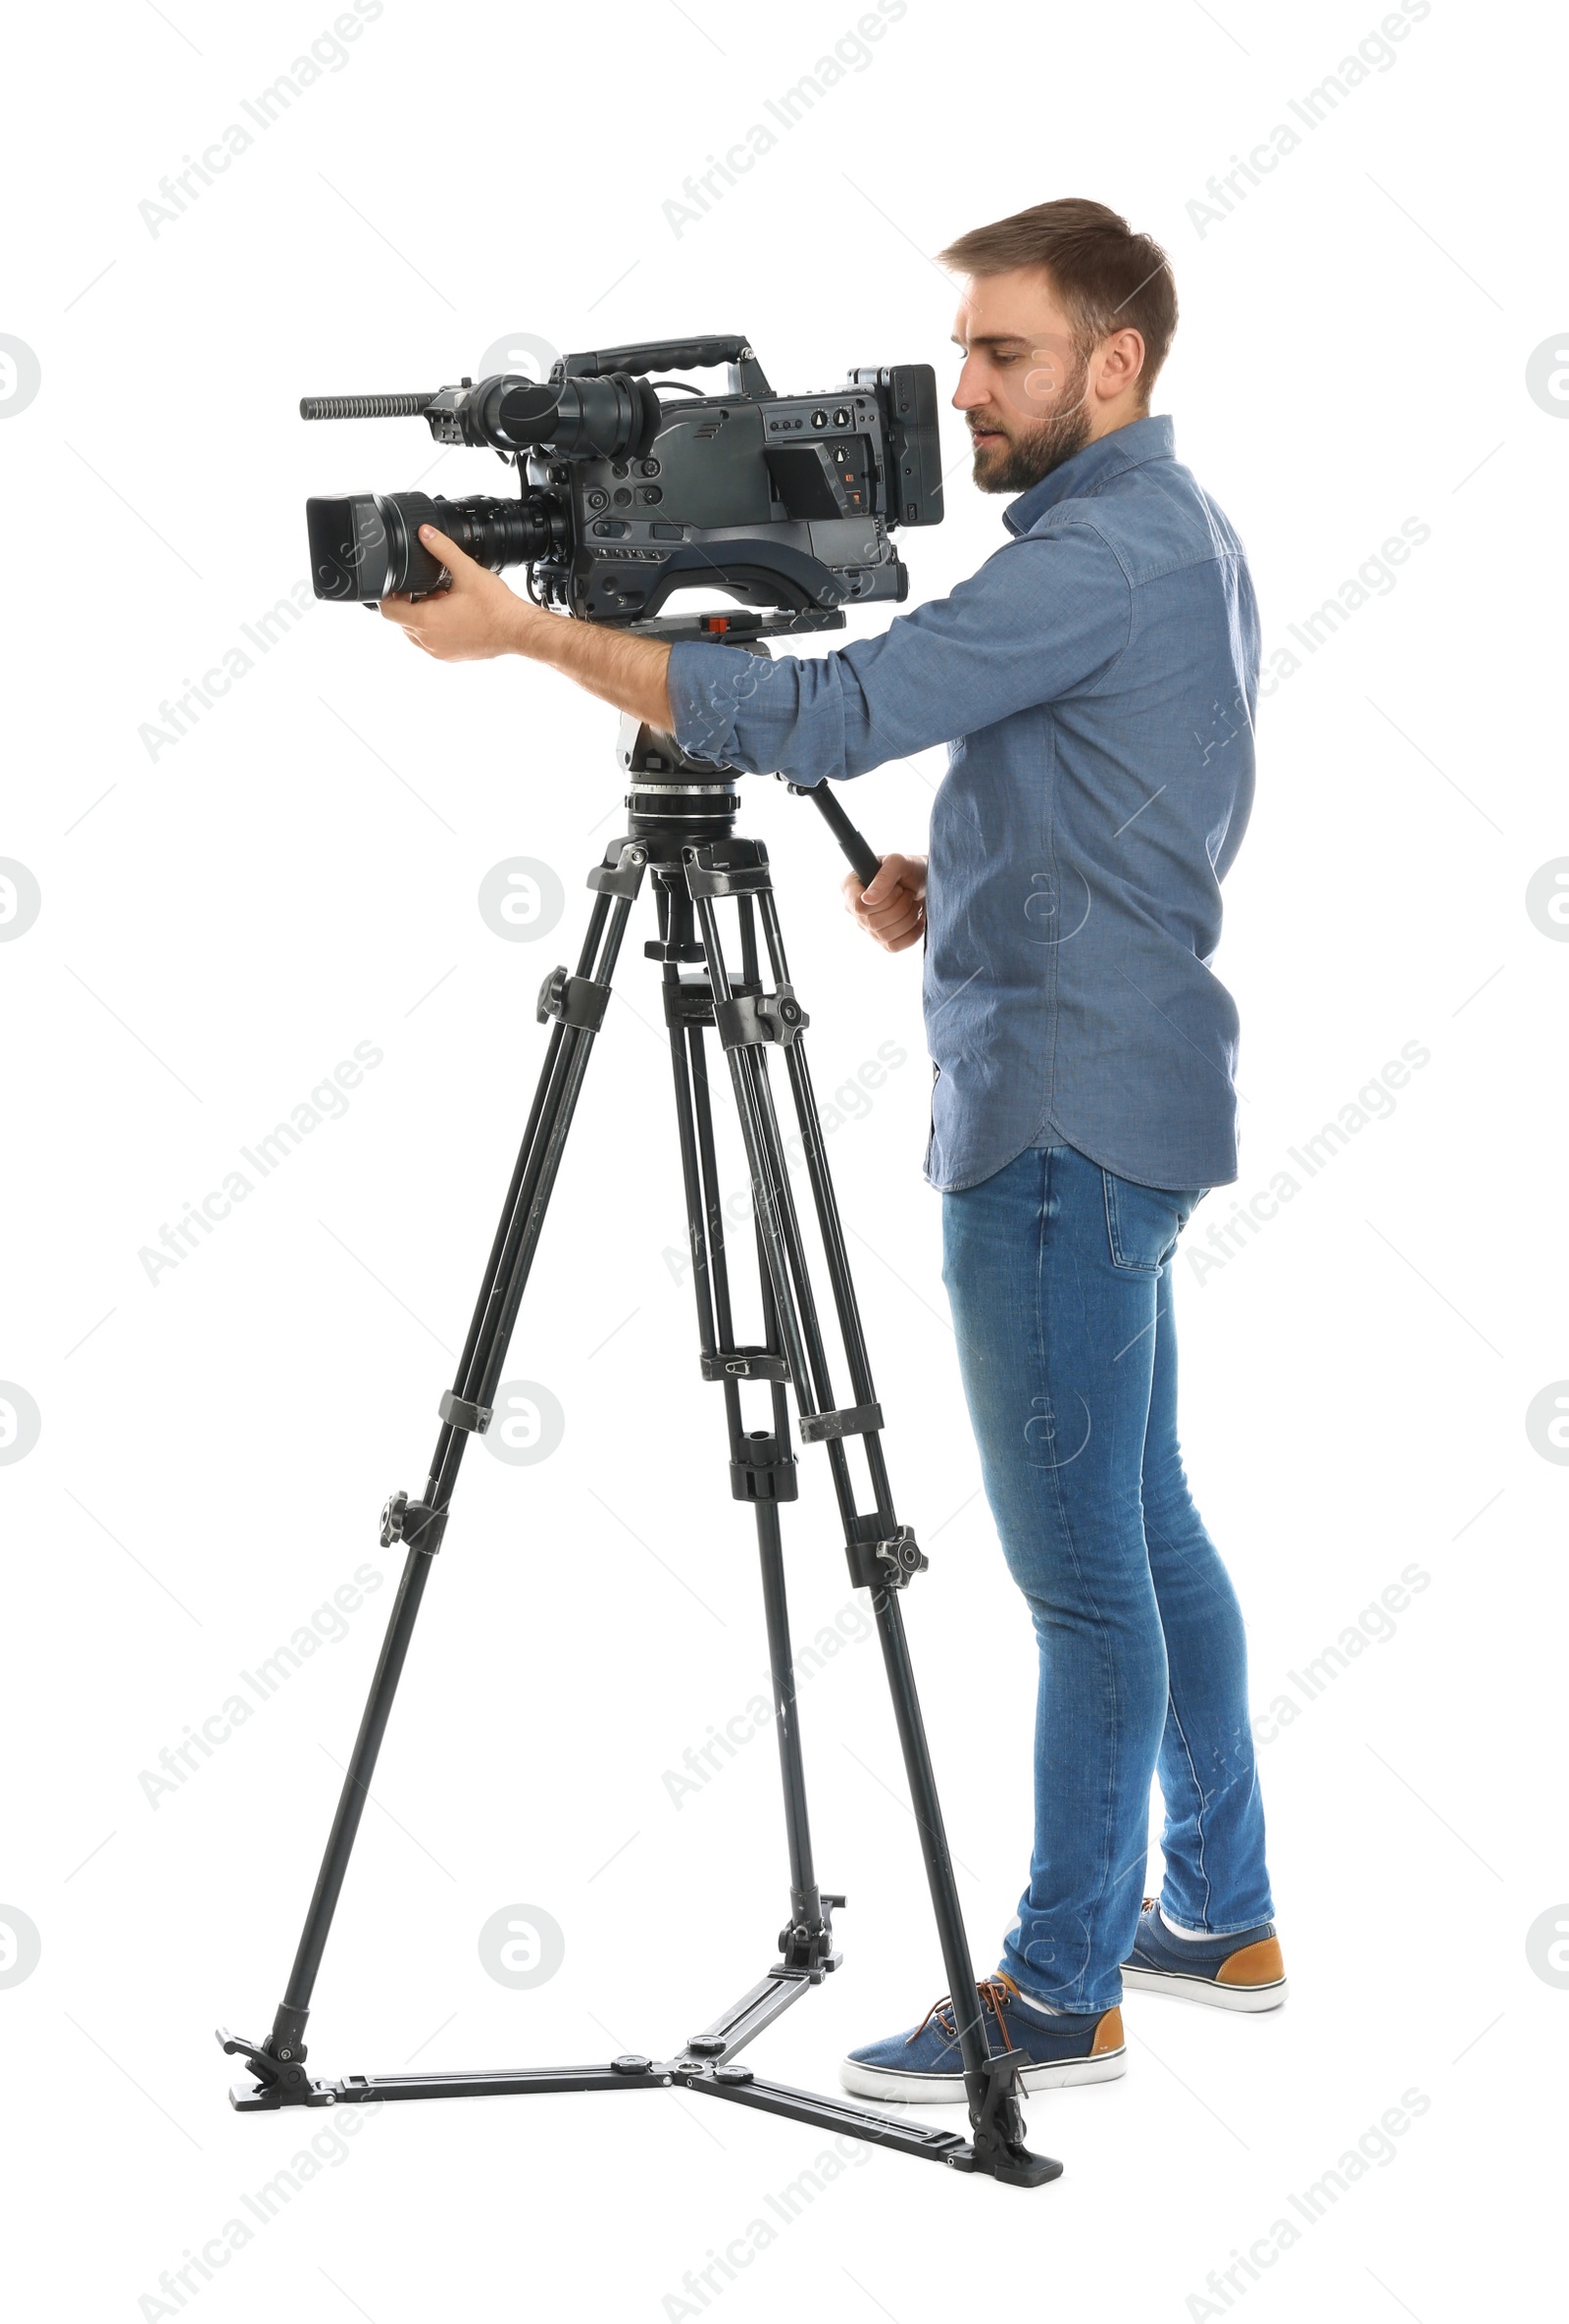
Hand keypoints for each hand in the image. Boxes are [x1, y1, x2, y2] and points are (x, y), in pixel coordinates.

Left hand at [379, 525, 538, 660]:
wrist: (517, 631)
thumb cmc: (495, 607)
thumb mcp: (466, 571)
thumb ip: (442, 549)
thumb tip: (425, 533)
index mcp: (426, 621)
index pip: (388, 611)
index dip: (390, 595)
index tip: (402, 586)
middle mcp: (428, 641)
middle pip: (402, 621)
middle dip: (411, 603)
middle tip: (431, 590)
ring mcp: (439, 652)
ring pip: (416, 633)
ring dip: (423, 617)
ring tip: (444, 602)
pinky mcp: (450, 657)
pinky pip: (431, 643)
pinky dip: (435, 629)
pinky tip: (454, 616)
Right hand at [842, 853, 926, 952]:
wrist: (928, 883)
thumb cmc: (911, 868)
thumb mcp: (898, 863)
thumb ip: (883, 878)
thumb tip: (867, 899)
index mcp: (850, 887)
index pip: (859, 906)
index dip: (883, 900)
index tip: (897, 887)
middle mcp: (855, 909)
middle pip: (873, 922)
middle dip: (900, 907)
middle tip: (908, 894)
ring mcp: (868, 928)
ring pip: (884, 935)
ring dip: (908, 918)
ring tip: (913, 904)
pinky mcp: (883, 941)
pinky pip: (893, 947)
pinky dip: (911, 933)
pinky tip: (917, 920)